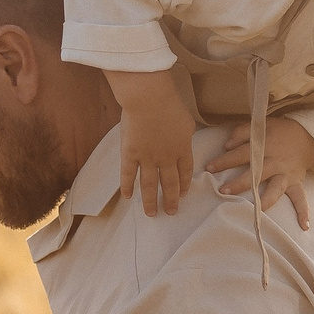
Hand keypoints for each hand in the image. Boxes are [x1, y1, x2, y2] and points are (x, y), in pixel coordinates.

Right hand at [109, 71, 196, 216]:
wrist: (149, 100)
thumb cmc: (170, 104)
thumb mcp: (186, 121)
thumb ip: (185, 135)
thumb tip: (184, 141)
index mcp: (182, 149)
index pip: (185, 172)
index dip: (184, 185)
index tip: (183, 194)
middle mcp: (166, 158)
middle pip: (170, 183)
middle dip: (171, 200)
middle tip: (170, 212)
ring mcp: (147, 158)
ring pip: (150, 185)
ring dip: (151, 201)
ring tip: (151, 214)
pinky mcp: (130, 154)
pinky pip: (128, 174)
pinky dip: (127, 186)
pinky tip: (127, 197)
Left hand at [206, 116, 313, 229]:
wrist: (307, 136)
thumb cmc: (279, 132)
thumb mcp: (261, 125)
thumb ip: (242, 132)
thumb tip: (226, 145)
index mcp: (265, 146)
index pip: (242, 153)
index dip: (225, 160)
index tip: (209, 168)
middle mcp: (275, 162)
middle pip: (256, 173)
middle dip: (240, 183)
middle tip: (224, 191)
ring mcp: (286, 174)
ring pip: (275, 189)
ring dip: (266, 200)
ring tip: (258, 211)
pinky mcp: (296, 183)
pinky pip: (300, 198)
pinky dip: (303, 211)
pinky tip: (304, 226)